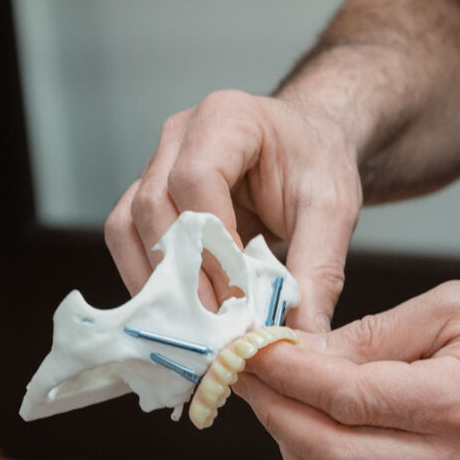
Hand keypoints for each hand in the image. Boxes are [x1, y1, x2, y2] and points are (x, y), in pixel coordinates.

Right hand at [104, 90, 361, 329]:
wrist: (306, 149)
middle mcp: (178, 135)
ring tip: (196, 328)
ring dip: (157, 283)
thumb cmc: (318, 166)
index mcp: (227, 118)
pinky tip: (181, 315)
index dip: (213, 245)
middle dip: (184, 273)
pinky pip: (128, 241)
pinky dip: (150, 281)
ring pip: (128, 227)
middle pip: (153, 205)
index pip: (196, 179)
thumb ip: (319, 271)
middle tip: (217, 327)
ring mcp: (155, 165)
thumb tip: (303, 340)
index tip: (239, 299)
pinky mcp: (148, 199)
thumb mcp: (332, 212)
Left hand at [236, 281, 459, 459]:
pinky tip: (315, 445)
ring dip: (295, 455)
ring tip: (276, 409)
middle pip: (333, 453)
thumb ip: (378, 333)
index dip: (287, 373)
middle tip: (245, 376)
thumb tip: (305, 353)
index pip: (348, 397)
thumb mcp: (458, 306)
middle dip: (276, 413)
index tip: (250, 348)